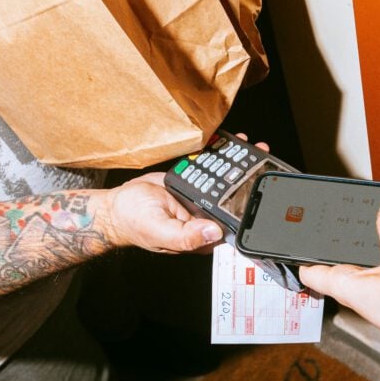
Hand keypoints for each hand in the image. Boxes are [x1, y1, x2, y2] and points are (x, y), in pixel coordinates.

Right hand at [101, 134, 268, 253]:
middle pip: (233, 200)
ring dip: (238, 166)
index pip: (234, 224)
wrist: (117, 205)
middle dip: (249, 181)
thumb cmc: (135, 223)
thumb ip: (186, 235)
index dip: (249, 208)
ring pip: (224, 183)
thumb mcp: (160, 231)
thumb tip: (213, 232)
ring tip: (251, 147)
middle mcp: (205, 218)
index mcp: (203, 236)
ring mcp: (199, 200)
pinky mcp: (191, 185)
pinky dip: (218, 158)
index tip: (261, 188)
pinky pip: (208, 171)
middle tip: (262, 160)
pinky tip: (229, 144)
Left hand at [299, 202, 379, 359]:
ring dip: (375, 244)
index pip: (312, 272)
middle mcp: (365, 293)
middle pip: (343, 263)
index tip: (294, 239)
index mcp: (349, 287)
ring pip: (374, 263)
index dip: (300, 254)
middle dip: (341, 241)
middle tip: (337, 220)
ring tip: (377, 221)